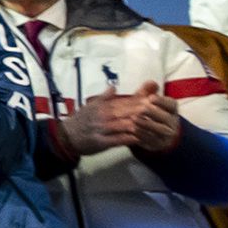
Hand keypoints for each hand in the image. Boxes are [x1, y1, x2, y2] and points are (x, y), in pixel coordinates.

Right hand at [61, 83, 182, 155]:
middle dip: (145, 113)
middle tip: (161, 113)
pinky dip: (131, 139)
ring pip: (127, 126)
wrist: (66, 137)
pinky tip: (142, 139)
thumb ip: (104, 97)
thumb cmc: (81, 120)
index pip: (126, 102)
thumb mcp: (90, 105)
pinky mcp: (102, 142)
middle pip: (129, 113)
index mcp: (104, 106)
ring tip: (156, 127)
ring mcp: (104, 130)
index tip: (156, 100)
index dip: (142, 101)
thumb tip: (113, 85)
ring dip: (142, 126)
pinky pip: (119, 140)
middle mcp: (105, 116)